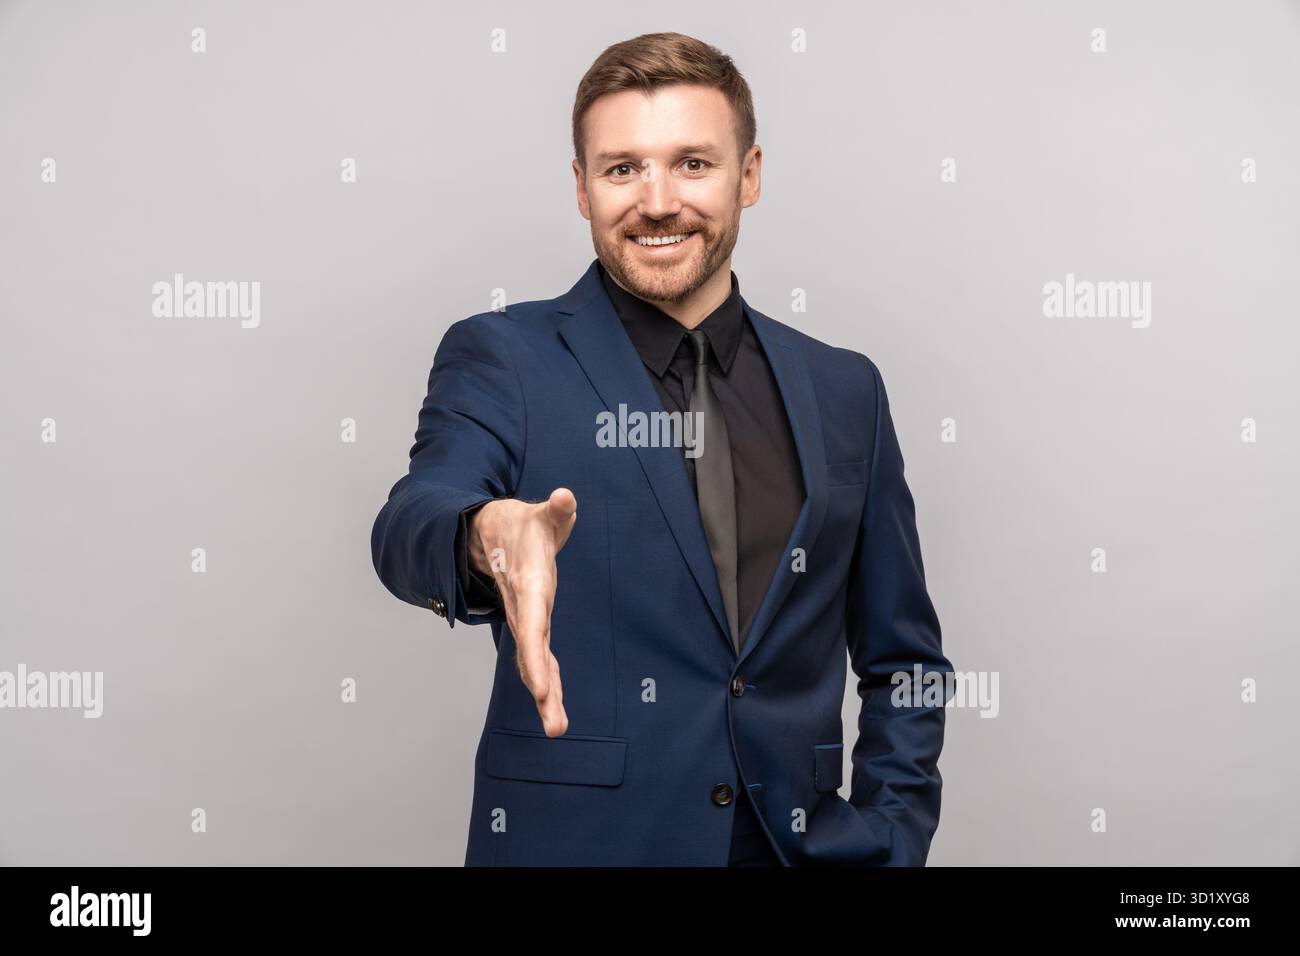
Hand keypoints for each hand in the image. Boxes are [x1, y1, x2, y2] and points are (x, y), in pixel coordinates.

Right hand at [468, 487, 577, 736]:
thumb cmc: (525, 526)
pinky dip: (548, 681)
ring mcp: (528, 619)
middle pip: (532, 655)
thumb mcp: (543, 515)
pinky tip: (553, 707)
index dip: (536, 655)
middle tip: (555, 725)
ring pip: (534, 662)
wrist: (493, 534)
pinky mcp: (533, 624)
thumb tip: (566, 498)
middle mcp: (526, 609)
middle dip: (543, 688)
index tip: (542, 688)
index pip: (534, 624)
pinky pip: (540, 657)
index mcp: (530, 586)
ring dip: (546, 696)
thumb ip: (557, 510)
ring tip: (556, 727)